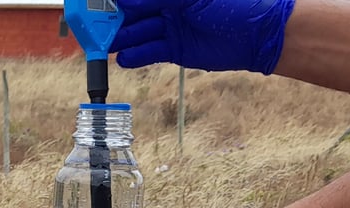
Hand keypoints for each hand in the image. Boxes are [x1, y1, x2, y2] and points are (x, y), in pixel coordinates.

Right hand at [110, 0, 295, 73]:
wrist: (259, 35)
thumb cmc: (233, 5)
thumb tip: (126, 2)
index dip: (116, 0)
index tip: (95, 2)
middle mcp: (167, 5)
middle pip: (132, 10)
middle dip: (112, 17)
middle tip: (91, 25)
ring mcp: (170, 27)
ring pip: (138, 32)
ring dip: (120, 38)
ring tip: (102, 44)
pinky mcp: (176, 50)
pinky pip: (150, 52)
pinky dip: (136, 56)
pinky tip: (122, 58)